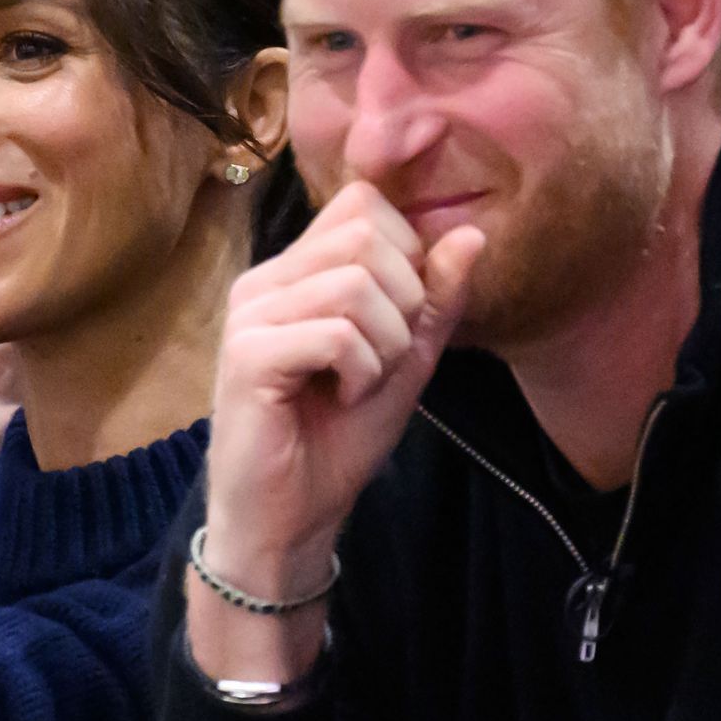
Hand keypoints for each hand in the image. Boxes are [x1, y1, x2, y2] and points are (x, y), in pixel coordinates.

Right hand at [201, 184, 483, 597]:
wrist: (292, 517)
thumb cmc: (338, 438)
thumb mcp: (407, 359)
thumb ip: (436, 297)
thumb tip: (472, 232)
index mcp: (297, 270)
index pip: (364, 204)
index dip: (408, 254)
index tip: (400, 319)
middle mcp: (266, 279)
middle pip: (366, 234)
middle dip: (404, 302)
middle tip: (384, 359)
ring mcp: (251, 313)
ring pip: (355, 284)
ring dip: (385, 346)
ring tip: (360, 384)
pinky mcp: (247, 354)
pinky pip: (336, 334)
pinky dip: (362, 373)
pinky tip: (342, 400)